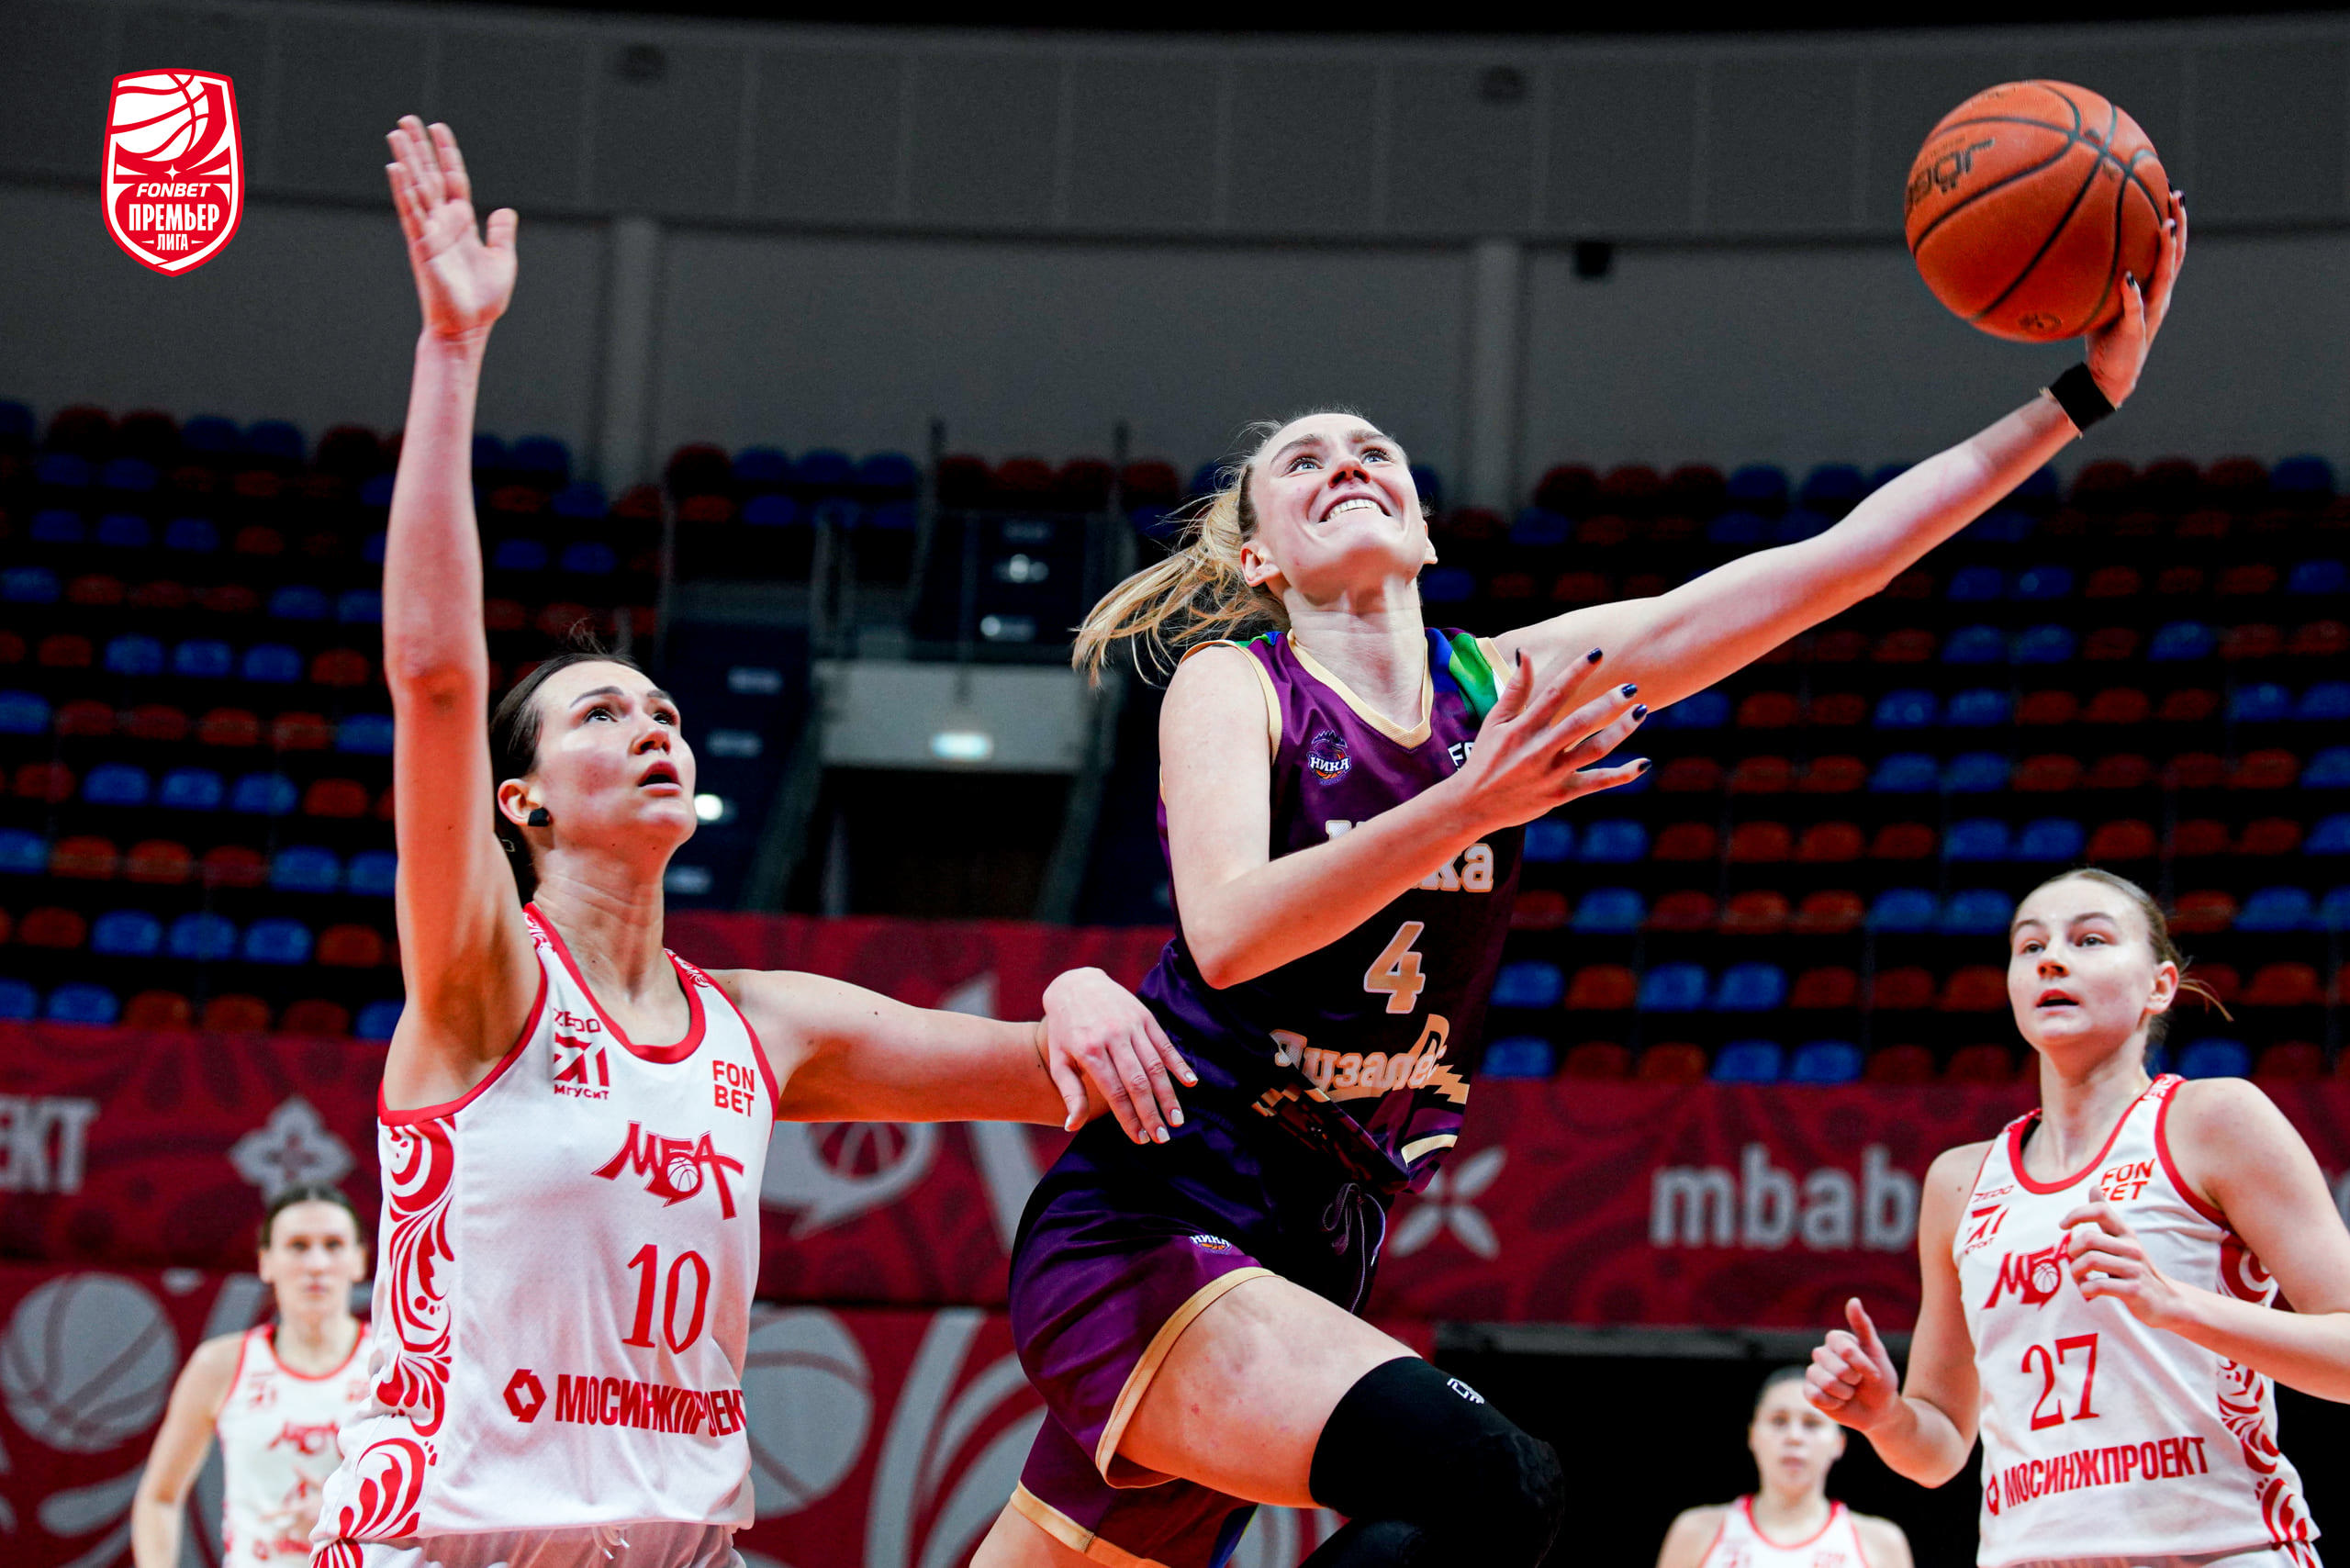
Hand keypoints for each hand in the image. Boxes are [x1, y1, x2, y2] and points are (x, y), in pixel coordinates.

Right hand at [385, 116, 515, 340]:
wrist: (469, 328)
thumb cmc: (482, 300)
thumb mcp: (502, 260)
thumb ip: (501, 233)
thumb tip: (506, 210)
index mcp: (461, 223)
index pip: (453, 179)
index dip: (447, 153)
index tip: (438, 127)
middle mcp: (442, 223)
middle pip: (429, 176)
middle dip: (419, 148)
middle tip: (406, 119)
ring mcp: (430, 233)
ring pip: (416, 188)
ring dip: (406, 160)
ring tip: (395, 133)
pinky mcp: (423, 246)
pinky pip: (412, 213)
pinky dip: (405, 191)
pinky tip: (396, 168)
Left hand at [1040, 967, 1195, 1144]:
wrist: (1075, 984)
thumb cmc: (1065, 1029)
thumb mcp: (1059, 1060)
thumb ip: (1070, 1093)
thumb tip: (1072, 1126)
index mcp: (1089, 1051)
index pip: (1115, 1092)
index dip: (1129, 1117)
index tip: (1141, 1138)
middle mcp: (1112, 1037)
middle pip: (1138, 1082)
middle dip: (1152, 1112)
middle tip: (1163, 1137)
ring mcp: (1130, 1025)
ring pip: (1155, 1065)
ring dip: (1168, 1094)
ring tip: (1177, 1118)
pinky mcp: (1144, 1016)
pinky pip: (1164, 1043)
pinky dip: (1178, 1063)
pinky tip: (1190, 1082)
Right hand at [1452, 649, 1647, 834]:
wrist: (1473, 805)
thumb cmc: (1485, 758)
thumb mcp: (1495, 721)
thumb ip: (1515, 688)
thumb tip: (1526, 654)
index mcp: (1523, 728)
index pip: (1555, 693)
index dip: (1577, 671)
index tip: (1598, 653)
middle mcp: (1539, 749)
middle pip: (1581, 721)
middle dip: (1608, 702)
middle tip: (1630, 686)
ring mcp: (1552, 773)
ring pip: (1594, 749)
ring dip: (1621, 730)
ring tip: (1641, 712)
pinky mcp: (1561, 794)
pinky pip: (1597, 783)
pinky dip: (1622, 774)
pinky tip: (1643, 763)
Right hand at [1808, 1297, 1902, 1431]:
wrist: (1879, 1411)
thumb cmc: (1880, 1380)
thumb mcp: (1876, 1352)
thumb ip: (1863, 1326)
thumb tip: (1853, 1300)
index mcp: (1837, 1341)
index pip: (1844, 1348)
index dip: (1861, 1363)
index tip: (1874, 1374)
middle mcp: (1822, 1354)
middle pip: (1835, 1366)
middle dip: (1854, 1379)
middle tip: (1859, 1383)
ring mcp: (1814, 1373)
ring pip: (1826, 1383)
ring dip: (1845, 1393)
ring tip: (1850, 1393)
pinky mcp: (1810, 1392)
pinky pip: (1815, 1396)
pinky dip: (1833, 1403)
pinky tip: (1839, 1402)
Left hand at [2062, 1201, 2191, 1329]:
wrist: (2167, 1302)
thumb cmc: (2136, 1268)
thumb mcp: (2124, 1240)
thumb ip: (2107, 1217)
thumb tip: (2094, 1186)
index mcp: (2126, 1233)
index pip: (2101, 1211)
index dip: (2076, 1214)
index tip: (2063, 1225)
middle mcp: (2131, 1248)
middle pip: (2088, 1238)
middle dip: (2072, 1251)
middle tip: (2074, 1261)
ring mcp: (2134, 1269)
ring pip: (2090, 1261)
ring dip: (2075, 1272)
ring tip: (2080, 1278)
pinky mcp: (2134, 1291)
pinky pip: (2098, 1286)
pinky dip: (2085, 1289)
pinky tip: (2088, 1291)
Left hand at [2085, 189, 2185, 405]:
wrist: (2108, 377)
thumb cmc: (2103, 335)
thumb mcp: (2103, 299)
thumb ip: (2101, 277)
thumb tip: (2075, 246)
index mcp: (2154, 288)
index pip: (2171, 249)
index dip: (2175, 221)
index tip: (2171, 191)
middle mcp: (2158, 297)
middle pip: (2176, 255)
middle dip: (2179, 224)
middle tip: (2176, 196)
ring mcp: (2149, 313)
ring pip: (2164, 277)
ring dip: (2166, 251)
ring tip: (2166, 226)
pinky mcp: (2135, 330)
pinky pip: (2135, 309)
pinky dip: (2132, 293)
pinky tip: (2128, 277)